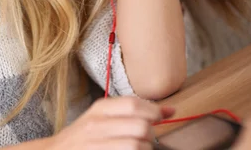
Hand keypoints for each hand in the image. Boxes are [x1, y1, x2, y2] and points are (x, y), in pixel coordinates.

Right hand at [46, 97, 173, 149]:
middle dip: (152, 134)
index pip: (133, 104)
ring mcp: (96, 145)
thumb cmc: (83, 137)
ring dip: (145, 149)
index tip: (166, 114)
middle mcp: (96, 126)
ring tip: (140, 149)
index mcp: (99, 109)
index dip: (155, 110)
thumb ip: (126, 112)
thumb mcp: (99, 118)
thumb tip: (167, 110)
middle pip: (140, 126)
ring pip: (137, 146)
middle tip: (149, 139)